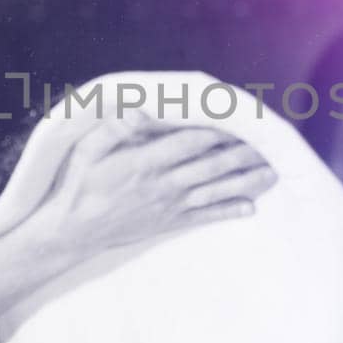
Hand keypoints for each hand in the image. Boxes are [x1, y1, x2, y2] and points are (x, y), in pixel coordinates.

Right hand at [16, 113, 277, 256]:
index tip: (243, 120)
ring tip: (272, 172)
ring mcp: (168, 207)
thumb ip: (114, 130)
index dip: (220, 130)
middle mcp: (162, 185)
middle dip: (244, 154)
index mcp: (144, 163)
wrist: (69, 234)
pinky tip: (250, 208)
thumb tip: (138, 108)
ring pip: (215, 191)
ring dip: (245, 182)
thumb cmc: (75, 186)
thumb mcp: (84, 151)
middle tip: (273, 145)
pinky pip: (204, 218)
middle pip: (211, 166)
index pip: (191, 142)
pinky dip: (228, 212)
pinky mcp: (167, 224)